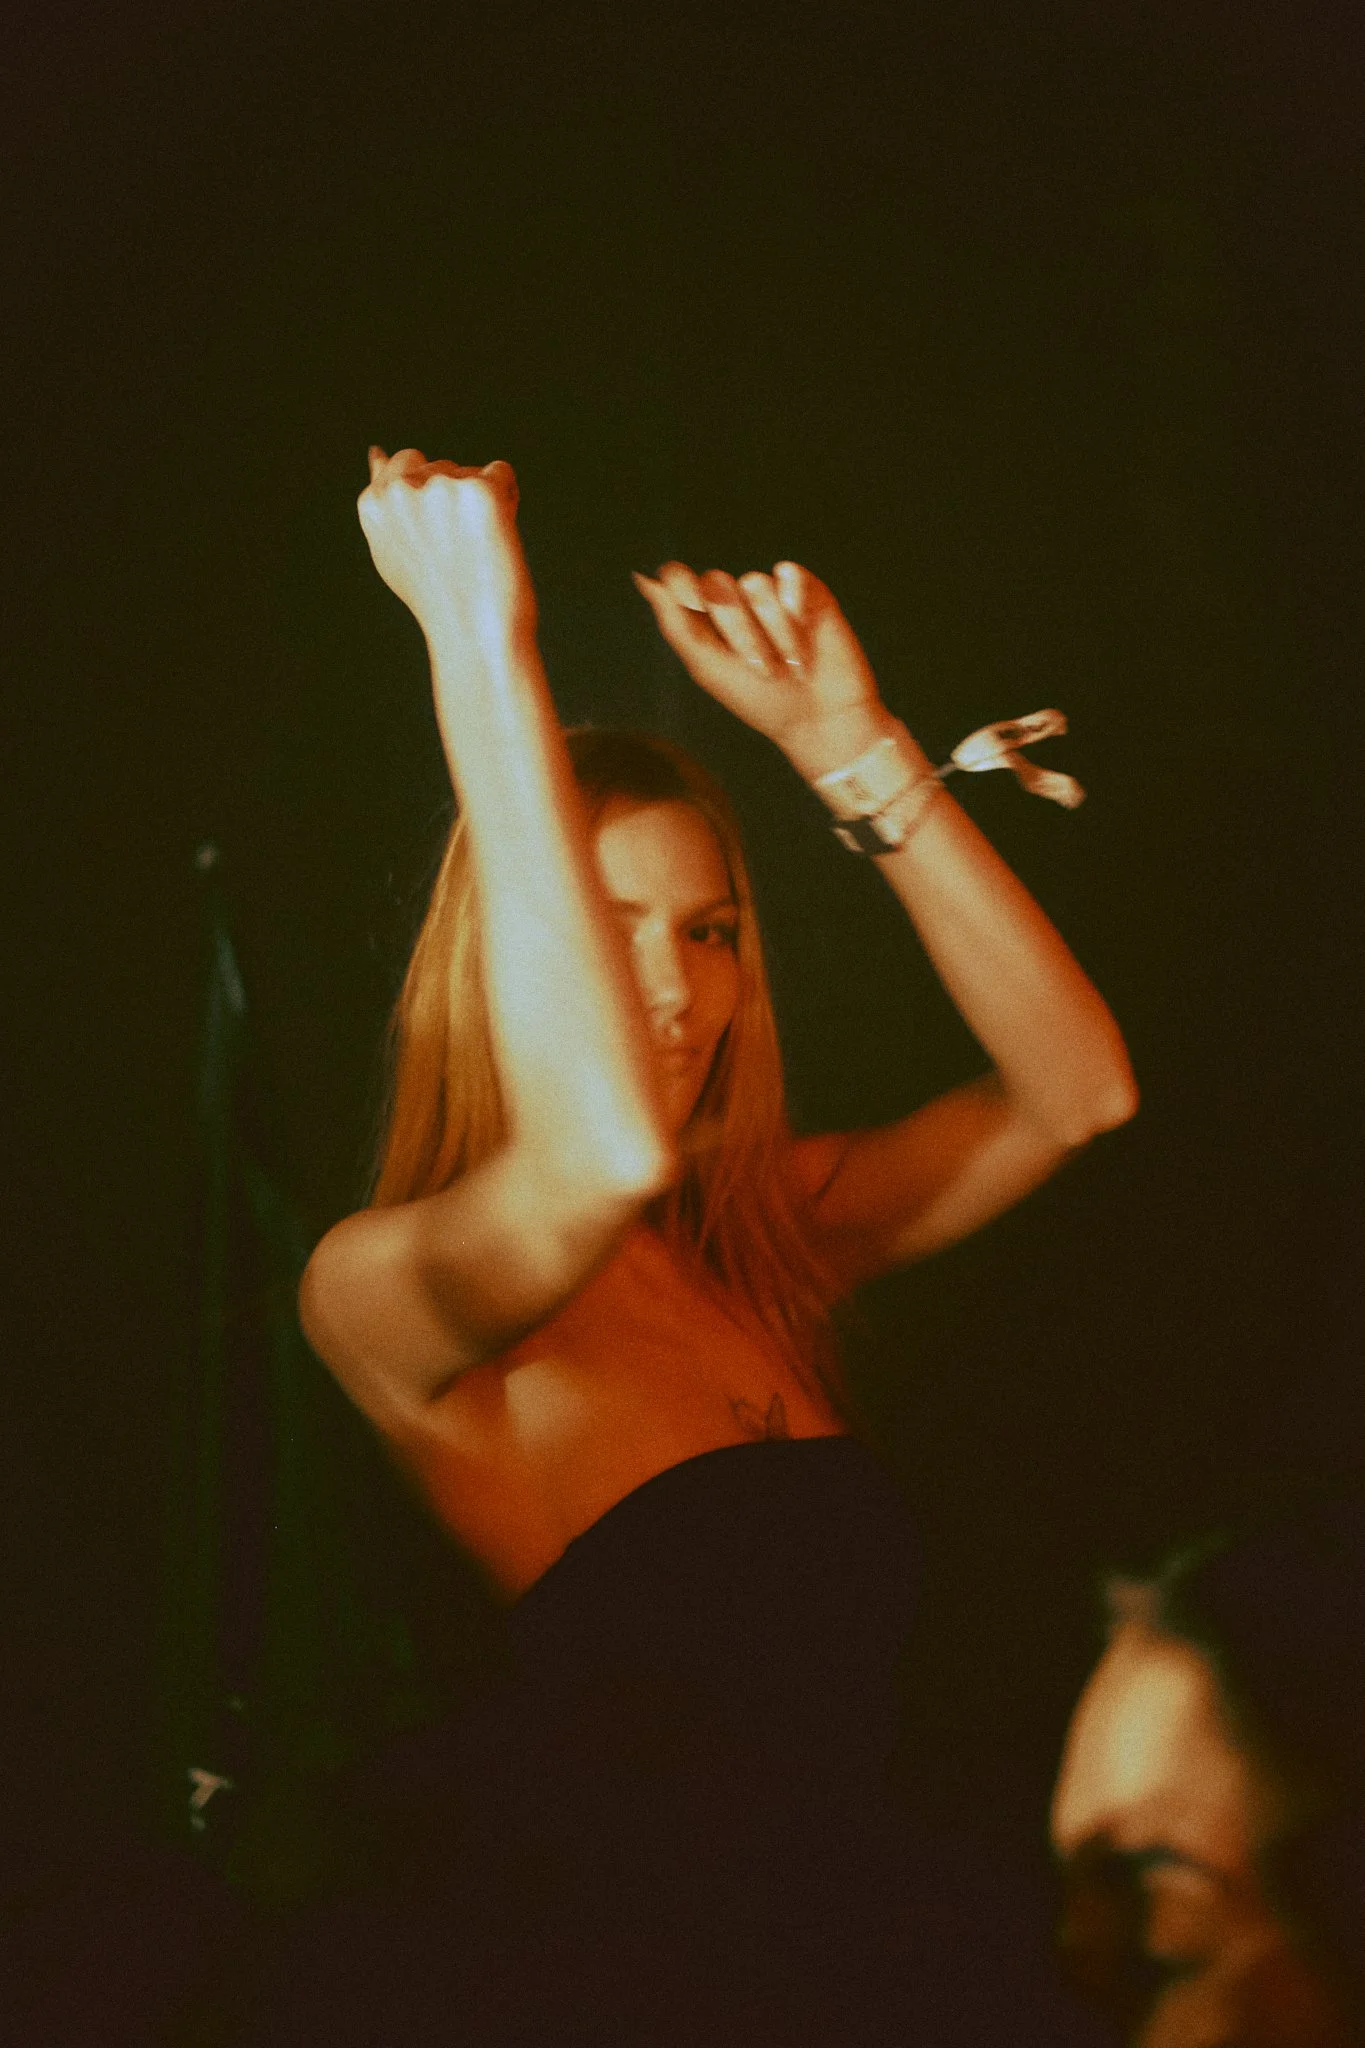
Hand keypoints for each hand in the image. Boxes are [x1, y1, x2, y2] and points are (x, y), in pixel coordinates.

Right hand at [358, 446, 535, 653]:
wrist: (476, 636)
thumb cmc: (438, 598)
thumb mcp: (394, 549)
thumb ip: (385, 502)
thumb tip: (376, 453)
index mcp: (373, 504)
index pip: (405, 463)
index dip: (432, 502)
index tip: (440, 537)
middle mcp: (400, 491)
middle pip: (442, 466)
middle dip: (457, 498)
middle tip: (459, 550)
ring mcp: (439, 488)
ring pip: (472, 473)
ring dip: (482, 503)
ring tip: (477, 551)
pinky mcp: (480, 491)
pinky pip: (502, 474)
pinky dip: (508, 502)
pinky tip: (497, 540)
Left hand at [633, 559, 916, 779]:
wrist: (818, 719)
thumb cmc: (760, 700)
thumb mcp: (709, 667)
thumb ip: (676, 623)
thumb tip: (642, 576)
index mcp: (704, 621)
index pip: (678, 579)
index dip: (681, 585)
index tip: (692, 606)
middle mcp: (735, 602)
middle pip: (716, 585)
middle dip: (737, 631)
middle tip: (760, 668)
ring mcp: (771, 594)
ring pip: (755, 584)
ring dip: (773, 632)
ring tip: (791, 665)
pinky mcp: (806, 591)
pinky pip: (788, 575)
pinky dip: (794, 608)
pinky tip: (806, 634)